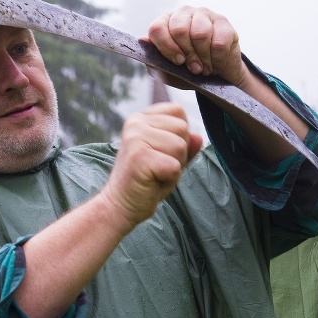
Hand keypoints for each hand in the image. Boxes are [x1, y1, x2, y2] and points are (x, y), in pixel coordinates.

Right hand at [100, 102, 203, 228]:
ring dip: (175, 167)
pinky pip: (175, 166)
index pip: (177, 111)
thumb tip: (198, 136)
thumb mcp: (168, 159)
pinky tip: (152, 183)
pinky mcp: (139, 157)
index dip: (179, 135)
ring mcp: (136, 138)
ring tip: (156, 175)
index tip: (160, 152)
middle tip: (158, 168)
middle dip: (179, 153)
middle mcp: (136, 123)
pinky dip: (170, 180)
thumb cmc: (144, 182)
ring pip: (180, 146)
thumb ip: (184, 145)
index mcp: (141, 118)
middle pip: (182, 128)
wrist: (119, 206)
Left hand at [145, 6, 251, 89]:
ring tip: (205, 68)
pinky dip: (217, 59)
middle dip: (187, 54)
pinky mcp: (223, 22)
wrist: (219, 76)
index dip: (166, 48)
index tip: (178, 62)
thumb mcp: (170, 71)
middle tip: (194, 69)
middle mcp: (184, 13)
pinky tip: (217, 63)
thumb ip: (154, 60)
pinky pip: (218, 41)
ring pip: (200, 34)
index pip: (157, 28)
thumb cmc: (190, 70)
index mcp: (166, 22)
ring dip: (203, 58)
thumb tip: (142, 41)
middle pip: (179, 29)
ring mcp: (204, 14)